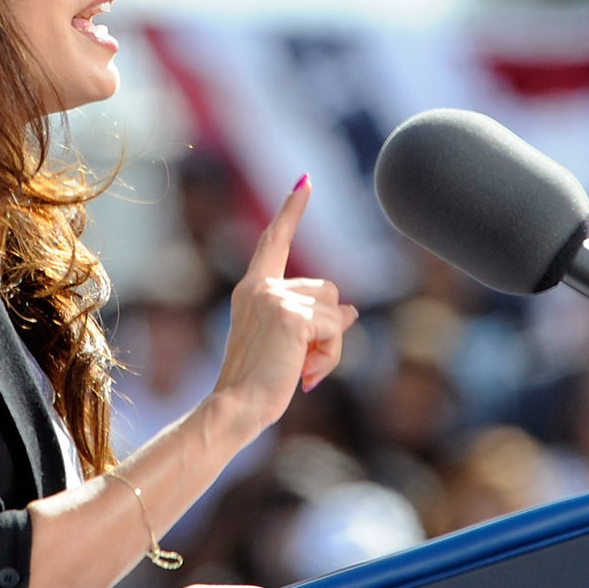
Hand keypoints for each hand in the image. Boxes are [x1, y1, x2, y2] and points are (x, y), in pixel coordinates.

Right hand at [209, 177, 357, 442]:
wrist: (236, 406)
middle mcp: (261, 287)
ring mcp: (275, 299)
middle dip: (328, 325)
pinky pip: (335, 329)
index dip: (292, 210)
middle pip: (327, 288)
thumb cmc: (259, 383)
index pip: (274, 241)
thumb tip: (352, 311)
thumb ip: (314, 320)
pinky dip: (330, 356)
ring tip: (302, 370)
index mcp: (252, 290)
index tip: (305, 181)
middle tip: (301, 361)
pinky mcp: (291, 317)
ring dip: (330, 346)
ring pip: (336, 311)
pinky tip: (306, 376)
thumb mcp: (288, 344)